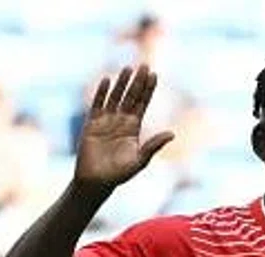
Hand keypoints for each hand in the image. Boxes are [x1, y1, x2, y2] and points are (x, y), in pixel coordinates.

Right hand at [75, 65, 175, 188]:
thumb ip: (153, 145)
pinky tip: (107, 80)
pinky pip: (97, 105)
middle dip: (137, 82)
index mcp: (133, 128)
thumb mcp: (140, 160)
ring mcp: (106, 121)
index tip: (154, 75)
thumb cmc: (119, 174)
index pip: (142, 104)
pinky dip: (102, 93)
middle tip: (144, 66)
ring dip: (121, 83)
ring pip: (115, 97)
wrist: (96, 181)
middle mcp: (120, 121)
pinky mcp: (92, 124)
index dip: (148, 90)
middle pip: (130, 97)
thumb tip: (172, 134)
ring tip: (128, 69)